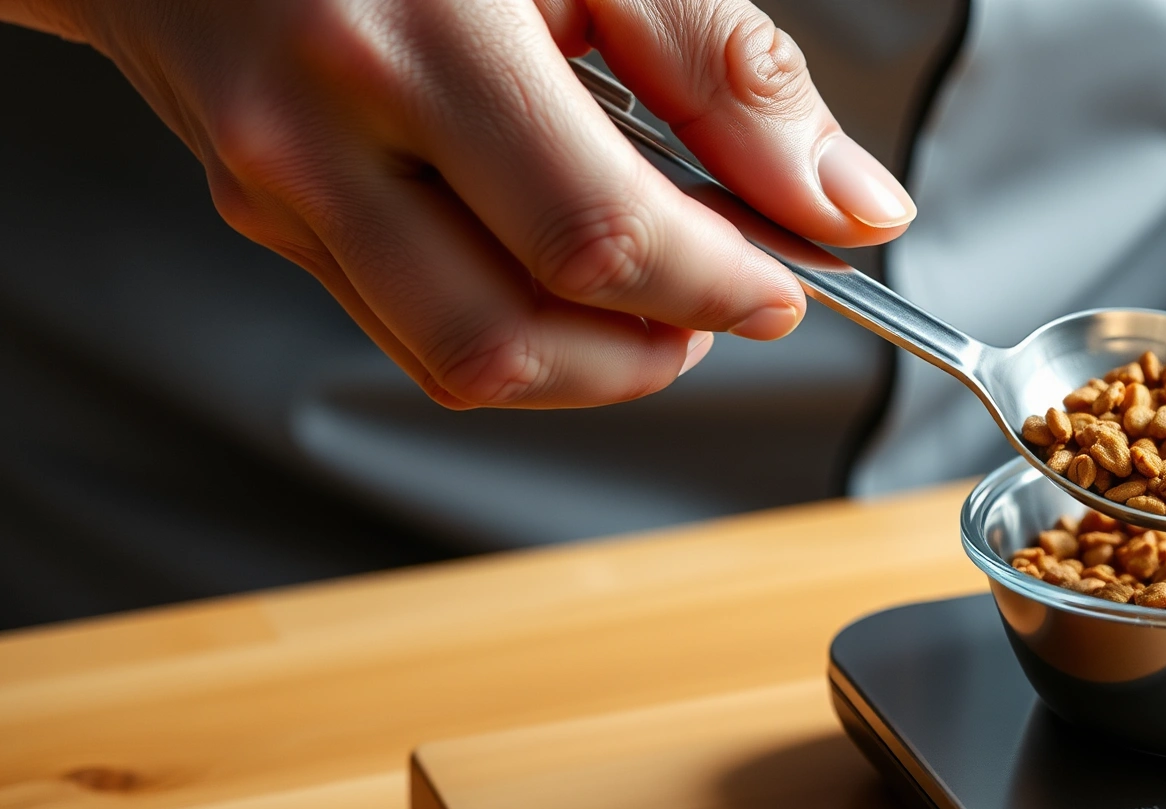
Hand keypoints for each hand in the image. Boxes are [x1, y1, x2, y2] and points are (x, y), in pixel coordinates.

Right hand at [9, 0, 914, 407]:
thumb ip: (725, 71)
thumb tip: (850, 209)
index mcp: (418, 33)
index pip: (597, 239)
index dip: (717, 287)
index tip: (785, 281)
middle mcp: (320, 126)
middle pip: (517, 339)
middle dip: (653, 350)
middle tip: (720, 296)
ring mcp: (276, 185)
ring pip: (458, 363)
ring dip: (586, 364)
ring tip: (648, 291)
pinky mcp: (261, 213)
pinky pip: (407, 326)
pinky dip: (514, 325)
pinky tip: (550, 258)